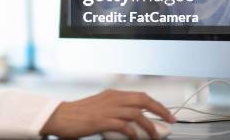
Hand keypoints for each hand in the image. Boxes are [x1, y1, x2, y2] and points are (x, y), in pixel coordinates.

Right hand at [40, 89, 175, 138]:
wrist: (60, 116)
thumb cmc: (78, 114)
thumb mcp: (100, 108)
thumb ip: (116, 112)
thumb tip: (133, 123)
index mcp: (112, 94)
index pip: (141, 96)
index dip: (156, 104)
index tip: (166, 113)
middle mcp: (112, 99)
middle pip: (143, 100)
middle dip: (160, 110)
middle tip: (170, 121)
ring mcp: (107, 109)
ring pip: (136, 113)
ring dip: (149, 125)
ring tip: (155, 135)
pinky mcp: (101, 121)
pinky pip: (123, 126)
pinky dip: (133, 132)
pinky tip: (135, 138)